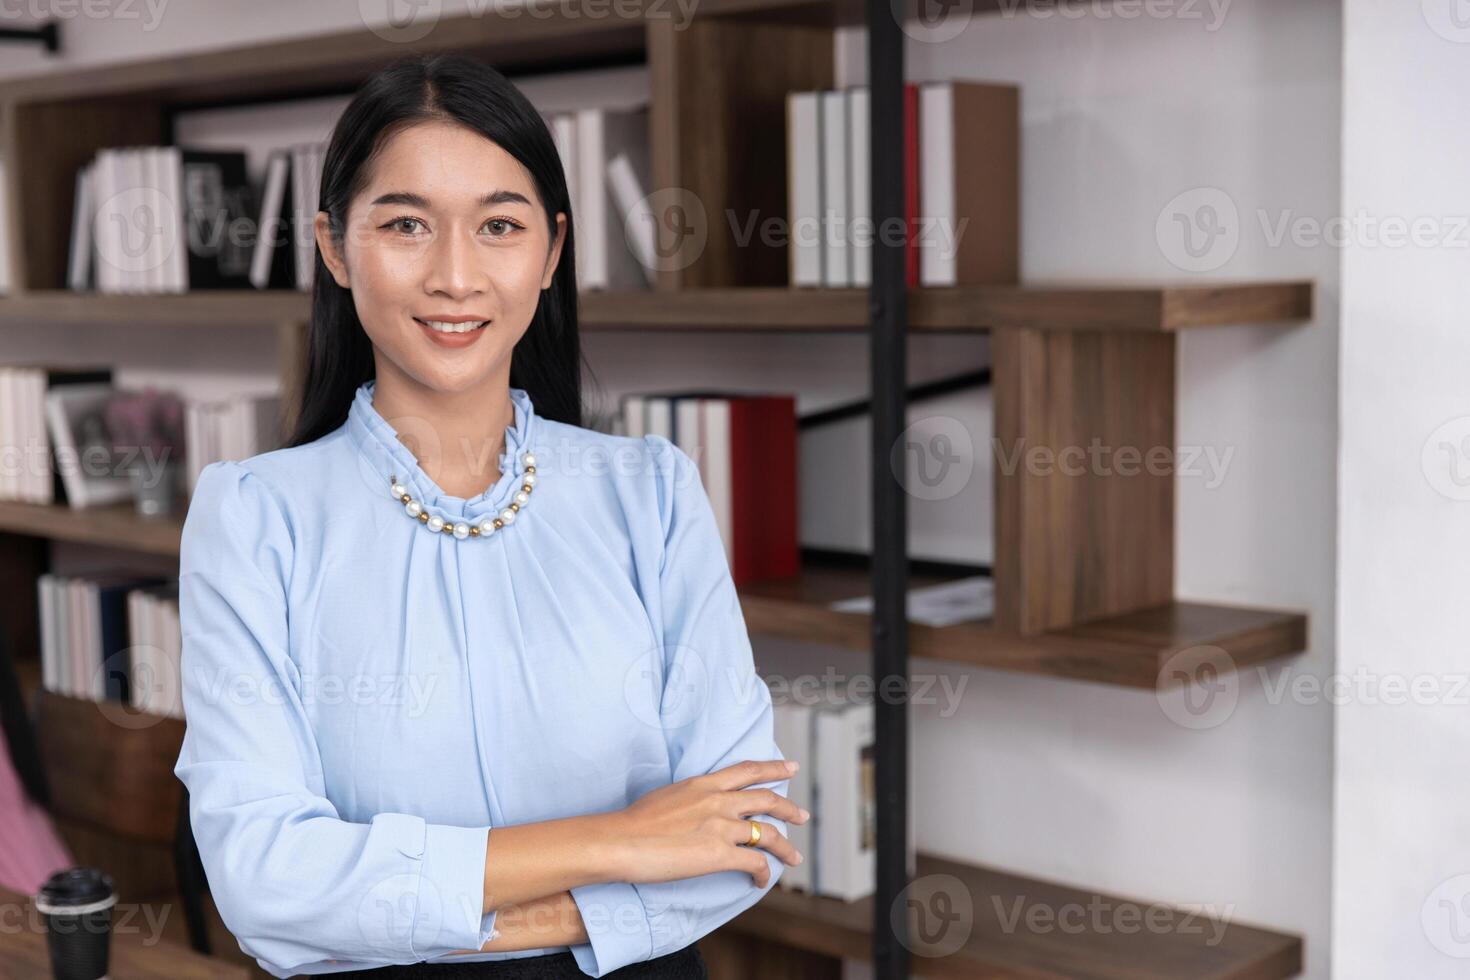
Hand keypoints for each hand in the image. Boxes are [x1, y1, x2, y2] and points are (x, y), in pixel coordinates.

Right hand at [605, 760, 808, 888]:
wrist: (620, 840)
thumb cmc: (633, 822)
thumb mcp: (667, 795)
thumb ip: (689, 798)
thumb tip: (694, 807)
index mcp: (704, 783)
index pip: (747, 770)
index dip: (773, 768)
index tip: (791, 766)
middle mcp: (718, 800)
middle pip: (766, 799)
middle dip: (789, 808)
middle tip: (802, 816)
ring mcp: (721, 826)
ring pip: (768, 833)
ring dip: (785, 847)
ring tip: (794, 857)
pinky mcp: (719, 854)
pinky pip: (754, 862)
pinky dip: (763, 872)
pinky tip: (761, 880)